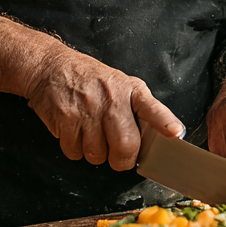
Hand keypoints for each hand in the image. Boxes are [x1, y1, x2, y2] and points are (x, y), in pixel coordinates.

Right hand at [22, 47, 184, 171]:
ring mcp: (88, 110)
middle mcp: (112, 99)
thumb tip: (156, 137)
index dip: (164, 122)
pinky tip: (74, 132)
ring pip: (97, 155)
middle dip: (122, 160)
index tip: (175, 133)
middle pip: (125, 145)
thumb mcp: (120, 84)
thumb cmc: (89, 80)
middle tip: (118, 156)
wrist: (50, 67)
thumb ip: (137, 108)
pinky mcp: (66, 119)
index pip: (152, 108)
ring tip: (91, 135)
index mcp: (130, 90)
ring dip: (94, 154)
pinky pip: (75, 152)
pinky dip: (75, 150)